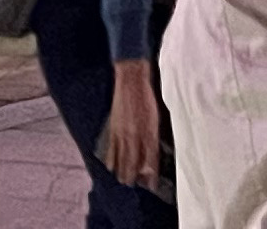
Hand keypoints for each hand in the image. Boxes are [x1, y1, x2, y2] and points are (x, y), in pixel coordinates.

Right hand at [103, 57, 162, 185]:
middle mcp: (135, 135)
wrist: (132, 80)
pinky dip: (110, 158)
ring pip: (121, 157)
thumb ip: (154, 137)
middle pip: (133, 162)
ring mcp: (122, 132)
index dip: (151, 174)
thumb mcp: (157, 116)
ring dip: (122, 170)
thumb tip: (152, 152)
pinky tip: (110, 166)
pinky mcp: (113, 127)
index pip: (150, 159)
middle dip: (133, 175)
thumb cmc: (147, 96)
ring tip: (122, 180)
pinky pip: (111, 147)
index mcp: (148, 132)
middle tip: (132, 184)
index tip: (152, 185)